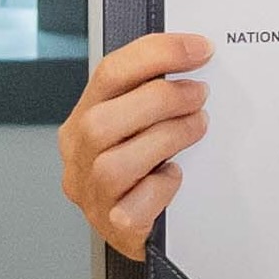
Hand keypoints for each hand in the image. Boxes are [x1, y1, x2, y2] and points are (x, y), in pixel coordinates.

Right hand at [59, 31, 211, 260]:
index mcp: (83, 119)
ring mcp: (91, 194)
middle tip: (199, 95)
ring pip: (113, 164)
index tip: (199, 49)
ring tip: (196, 128)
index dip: (156, 54)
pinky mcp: (113, 228)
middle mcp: (79, 156)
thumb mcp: (141, 125)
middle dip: (159, 100)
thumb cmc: (144, 170)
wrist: (144, 229)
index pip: (109, 74)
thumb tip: (199, 60)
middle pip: (100, 121)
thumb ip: (153, 96)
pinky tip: (173, 177)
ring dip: (165, 138)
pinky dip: (159, 190)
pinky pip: (132, 209)